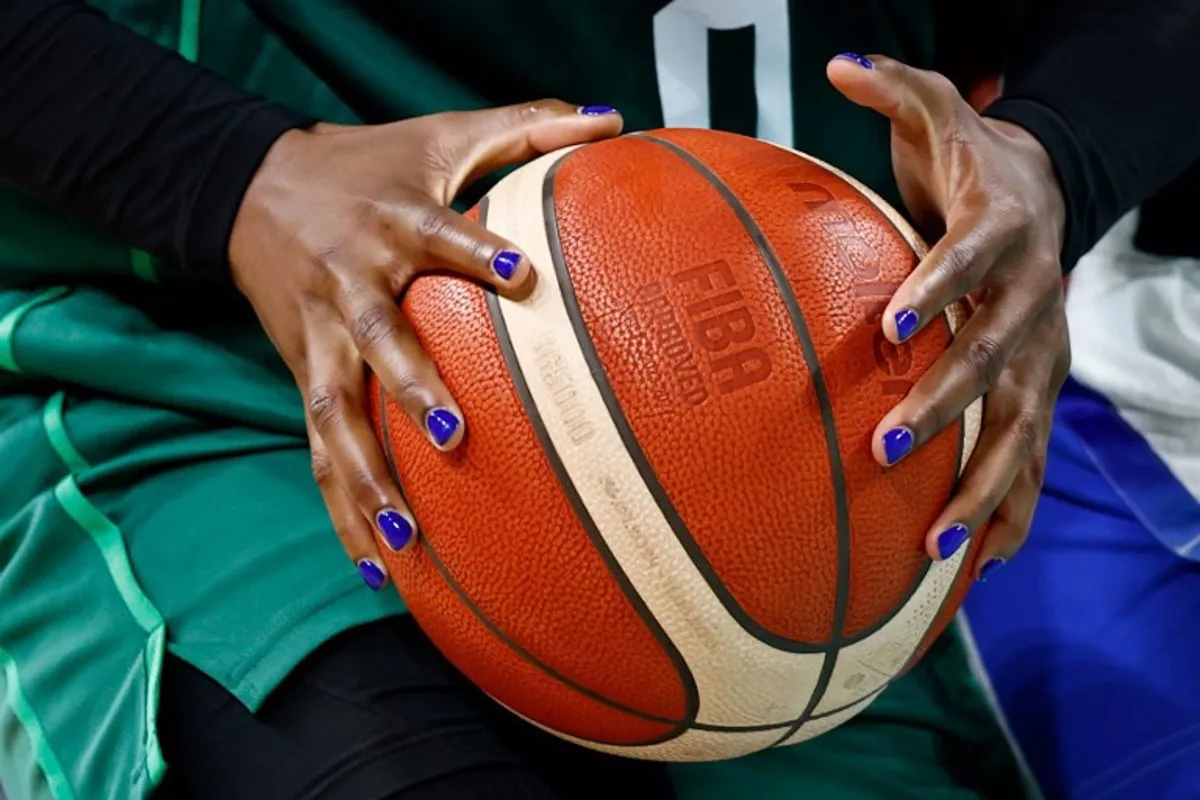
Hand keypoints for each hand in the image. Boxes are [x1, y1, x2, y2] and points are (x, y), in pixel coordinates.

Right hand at [229, 101, 622, 588]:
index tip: (521, 276)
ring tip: (405, 542)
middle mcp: (352, 285)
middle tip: (452, 435)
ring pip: (334, 416)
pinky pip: (318, 451)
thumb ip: (523, 126)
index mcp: (393, 223)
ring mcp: (321, 339)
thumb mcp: (440, 134)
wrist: (252, 185)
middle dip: (408, 386)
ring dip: (364, 480)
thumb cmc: (368, 164)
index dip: (475, 254)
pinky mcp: (305, 376)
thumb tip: (614, 117)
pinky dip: (341, 511)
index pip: (437, 237)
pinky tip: (375, 569)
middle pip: (376, 339)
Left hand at [828, 54, 1070, 577]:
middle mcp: (1031, 297)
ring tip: (937, 540)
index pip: (967, 260)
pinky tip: (978, 562)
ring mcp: (1043, 351)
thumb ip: (898, 87)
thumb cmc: (971, 166)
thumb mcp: (942, 114)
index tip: (890, 326)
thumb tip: (840, 64)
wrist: (1045, 195)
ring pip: (1023, 425)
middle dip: (947, 404)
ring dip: (983, 482)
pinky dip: (1011, 507)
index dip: (936, 288)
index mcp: (1001, 232)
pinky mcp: (1039, 388)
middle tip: (889, 447)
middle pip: (995, 356)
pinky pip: (1033, 455)